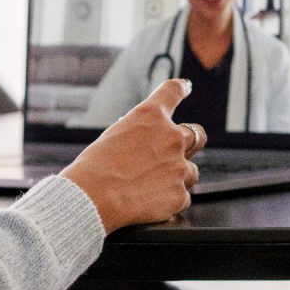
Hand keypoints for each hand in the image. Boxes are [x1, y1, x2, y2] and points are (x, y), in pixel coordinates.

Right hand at [60, 79, 207, 233]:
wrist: (92, 199)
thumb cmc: (93, 168)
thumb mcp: (113, 137)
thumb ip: (138, 136)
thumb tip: (147, 145)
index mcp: (151, 116)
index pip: (173, 91)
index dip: (181, 88)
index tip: (186, 86)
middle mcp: (171, 137)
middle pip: (197, 134)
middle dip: (191, 142)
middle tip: (181, 150)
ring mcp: (179, 167)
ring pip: (190, 170)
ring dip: (177, 176)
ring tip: (151, 187)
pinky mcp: (179, 195)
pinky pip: (182, 196)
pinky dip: (169, 200)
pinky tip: (149, 203)